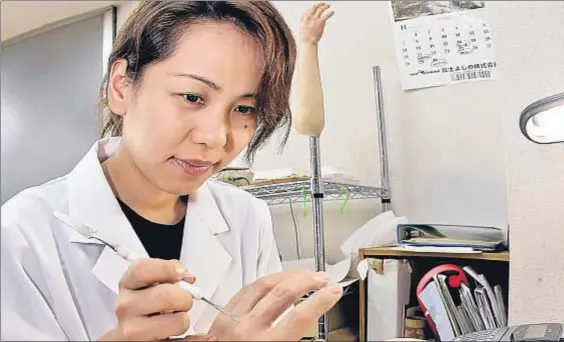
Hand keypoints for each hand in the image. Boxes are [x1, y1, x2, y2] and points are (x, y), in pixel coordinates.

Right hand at [100, 259, 196, 340]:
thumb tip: (188, 279)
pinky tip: (190, 334)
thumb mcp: (149, 281)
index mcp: (128, 285)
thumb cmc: (146, 303)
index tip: (181, 273)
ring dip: (184, 318)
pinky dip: (193, 338)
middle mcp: (127, 307)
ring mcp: (134, 331)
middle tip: (184, 300)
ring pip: (179, 321)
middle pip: (165, 295)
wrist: (132, 332)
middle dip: (184, 297)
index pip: (142, 270)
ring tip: (176, 317)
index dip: (166, 269)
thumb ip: (168, 272)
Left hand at [207, 269, 342, 340]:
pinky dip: (264, 280)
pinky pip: (245, 289)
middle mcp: (247, 330)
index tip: (334, 291)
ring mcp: (231, 320)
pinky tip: (275, 279)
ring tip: (304, 274)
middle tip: (323, 278)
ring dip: (288, 276)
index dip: (321, 300)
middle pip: (283, 294)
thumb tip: (316, 337)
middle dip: (308, 281)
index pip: (300, 316)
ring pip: (263, 285)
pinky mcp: (220, 316)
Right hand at [300, 3, 334, 44]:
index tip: (316, 8)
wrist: (308, 42)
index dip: (313, 8)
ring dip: (325, 6)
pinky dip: (330, 13)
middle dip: (319, 4)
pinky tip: (332, 12)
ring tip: (328, 5)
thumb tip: (310, 19)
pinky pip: (326, 15)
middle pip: (314, 7)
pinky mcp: (320, 22)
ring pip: (320, 9)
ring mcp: (315, 19)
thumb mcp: (303, 27)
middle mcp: (309, 17)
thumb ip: (306, 21)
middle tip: (323, 3)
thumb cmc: (305, 37)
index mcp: (304, 18)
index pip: (309, 10)